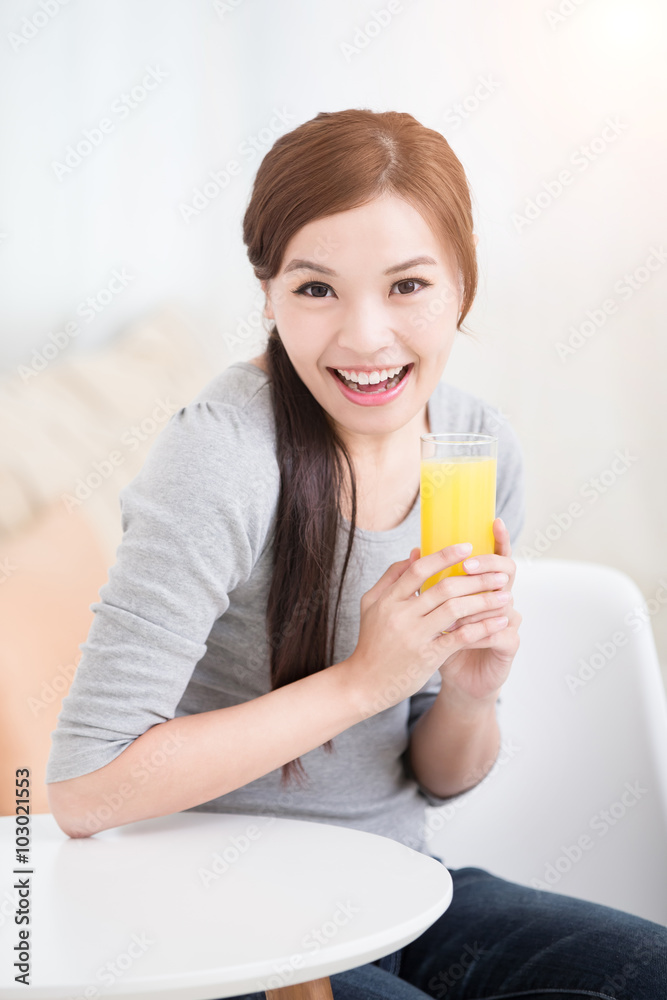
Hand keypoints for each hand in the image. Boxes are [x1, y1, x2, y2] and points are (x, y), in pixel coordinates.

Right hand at [348, 537, 515, 717]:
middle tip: (500, 575)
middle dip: (476, 579)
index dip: (445, 556)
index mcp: (387, 599)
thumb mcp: (371, 604)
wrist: (364, 684)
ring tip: (506, 596)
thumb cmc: (371, 641)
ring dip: (484, 601)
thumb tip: (416, 552)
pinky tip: (499, 622)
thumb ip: (391, 577)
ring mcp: (414, 636)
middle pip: (443, 588)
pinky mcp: (428, 657)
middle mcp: (400, 615)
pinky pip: (460, 637)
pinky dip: (483, 628)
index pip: (419, 569)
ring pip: (456, 610)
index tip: (467, 547)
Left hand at [428, 517, 520, 705]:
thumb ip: (428, 583)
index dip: (499, 539)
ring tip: (460, 605)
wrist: (459, 679)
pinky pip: (501, 633)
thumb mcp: (433, 609)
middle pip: (506, 572)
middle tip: (467, 565)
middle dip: (487, 566)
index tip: (494, 520)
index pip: (496, 556)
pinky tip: (467, 633)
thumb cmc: (444, 641)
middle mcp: (502, 600)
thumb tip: (414, 552)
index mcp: (485, 586)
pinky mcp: (509, 646)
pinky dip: (482, 631)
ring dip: (479, 602)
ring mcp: (509, 621)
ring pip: (503, 602)